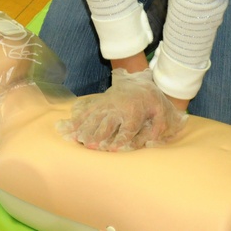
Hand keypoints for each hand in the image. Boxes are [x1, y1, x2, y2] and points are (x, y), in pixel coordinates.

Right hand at [57, 68, 187, 151]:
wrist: (140, 82)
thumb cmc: (151, 101)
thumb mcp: (161, 112)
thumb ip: (157, 126)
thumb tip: (151, 141)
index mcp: (134, 112)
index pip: (127, 128)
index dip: (120, 139)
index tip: (112, 148)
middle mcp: (118, 108)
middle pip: (106, 124)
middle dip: (98, 135)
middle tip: (89, 145)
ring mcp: (106, 105)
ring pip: (94, 118)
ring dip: (85, 128)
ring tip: (77, 139)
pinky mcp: (99, 103)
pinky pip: (87, 111)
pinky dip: (77, 119)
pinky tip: (69, 127)